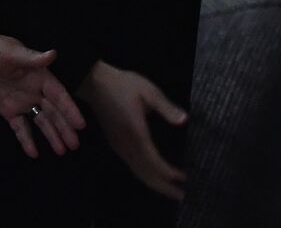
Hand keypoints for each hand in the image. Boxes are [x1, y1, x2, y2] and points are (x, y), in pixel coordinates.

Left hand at [0, 32, 85, 157]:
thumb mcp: (11, 53)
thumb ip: (31, 58)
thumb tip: (53, 54)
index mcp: (41, 77)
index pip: (59, 96)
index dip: (70, 110)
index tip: (80, 125)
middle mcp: (35, 91)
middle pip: (53, 113)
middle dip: (65, 128)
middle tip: (75, 145)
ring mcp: (22, 102)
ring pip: (40, 122)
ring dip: (51, 136)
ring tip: (62, 151)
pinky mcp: (7, 110)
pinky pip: (19, 127)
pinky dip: (26, 140)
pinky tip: (33, 153)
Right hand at [78, 60, 186, 200]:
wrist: (96, 84)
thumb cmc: (124, 84)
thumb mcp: (149, 91)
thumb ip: (166, 107)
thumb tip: (184, 120)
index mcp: (135, 132)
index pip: (152, 160)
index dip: (167, 172)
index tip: (182, 178)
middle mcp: (125, 144)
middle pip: (144, 172)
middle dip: (162, 186)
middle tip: (181, 196)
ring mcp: (119, 145)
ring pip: (137, 171)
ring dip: (154, 183)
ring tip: (172, 191)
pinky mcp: (116, 143)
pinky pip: (132, 165)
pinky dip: (145, 175)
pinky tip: (154, 177)